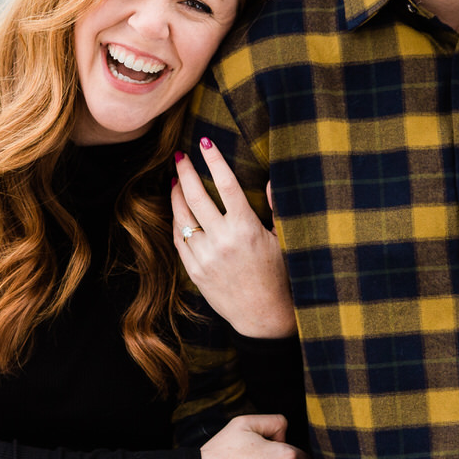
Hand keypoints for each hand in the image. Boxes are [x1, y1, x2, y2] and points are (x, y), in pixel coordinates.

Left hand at [173, 137, 295, 338]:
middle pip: (196, 196)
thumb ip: (275, 208)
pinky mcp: (194, 271)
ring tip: (175, 179)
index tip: (206, 143)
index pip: (226, 185)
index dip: (215, 161)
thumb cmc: (279, 275)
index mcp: (246, 228)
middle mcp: (222, 240)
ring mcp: (205, 256)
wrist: (263, 316)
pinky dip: (176, 221)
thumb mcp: (283, 240)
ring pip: (182, 217)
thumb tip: (271, 179)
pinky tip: (177, 209)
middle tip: (180, 155)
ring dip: (176, 194)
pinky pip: (179, 239)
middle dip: (186, 171)